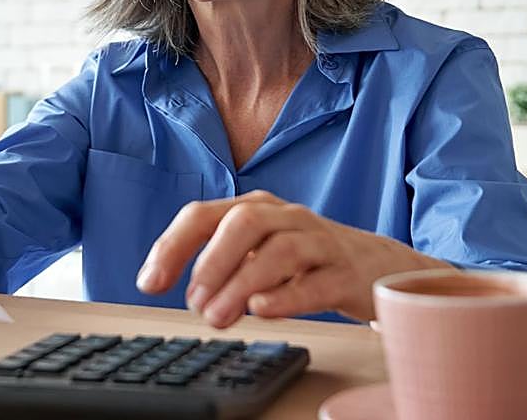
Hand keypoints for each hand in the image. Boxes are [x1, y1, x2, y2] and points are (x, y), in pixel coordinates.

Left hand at [135, 190, 450, 327]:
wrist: (378, 266)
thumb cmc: (307, 260)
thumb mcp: (259, 251)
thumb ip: (221, 264)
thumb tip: (181, 289)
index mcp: (256, 208)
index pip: (204, 215)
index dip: (172, 246)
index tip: (149, 283)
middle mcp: (286, 217)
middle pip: (244, 222)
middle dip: (212, 261)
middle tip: (193, 302)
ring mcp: (320, 242)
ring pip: (280, 251)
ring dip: (242, 283)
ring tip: (218, 317)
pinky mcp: (346, 273)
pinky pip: (317, 281)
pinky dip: (287, 295)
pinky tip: (262, 309)